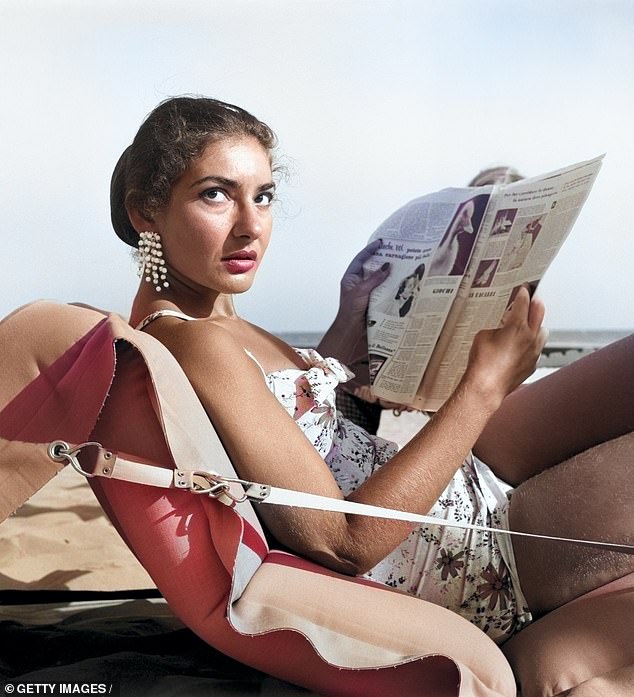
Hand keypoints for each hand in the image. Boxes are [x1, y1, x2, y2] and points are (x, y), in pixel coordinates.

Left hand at [338, 238, 390, 321]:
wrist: (351, 329)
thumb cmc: (350, 310)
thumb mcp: (362, 291)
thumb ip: (374, 279)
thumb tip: (387, 266)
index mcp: (351, 277)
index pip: (361, 259)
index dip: (370, 250)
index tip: (380, 242)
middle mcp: (358, 282)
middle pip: (371, 267)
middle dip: (382, 260)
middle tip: (394, 252)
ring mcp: (366, 291)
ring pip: (378, 278)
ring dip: (387, 273)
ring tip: (399, 264)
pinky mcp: (373, 299)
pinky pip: (383, 288)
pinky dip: (390, 284)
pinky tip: (398, 281)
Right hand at [464, 286, 547, 405]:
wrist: (486, 387)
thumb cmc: (482, 363)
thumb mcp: (483, 335)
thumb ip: (496, 327)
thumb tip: (500, 329)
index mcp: (517, 326)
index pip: (523, 302)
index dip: (523, 293)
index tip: (524, 289)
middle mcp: (530, 337)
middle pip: (539, 312)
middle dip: (534, 303)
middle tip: (531, 298)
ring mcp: (534, 351)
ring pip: (543, 331)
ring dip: (536, 324)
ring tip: (527, 324)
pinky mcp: (532, 364)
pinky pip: (537, 348)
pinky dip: (531, 343)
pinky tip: (520, 345)